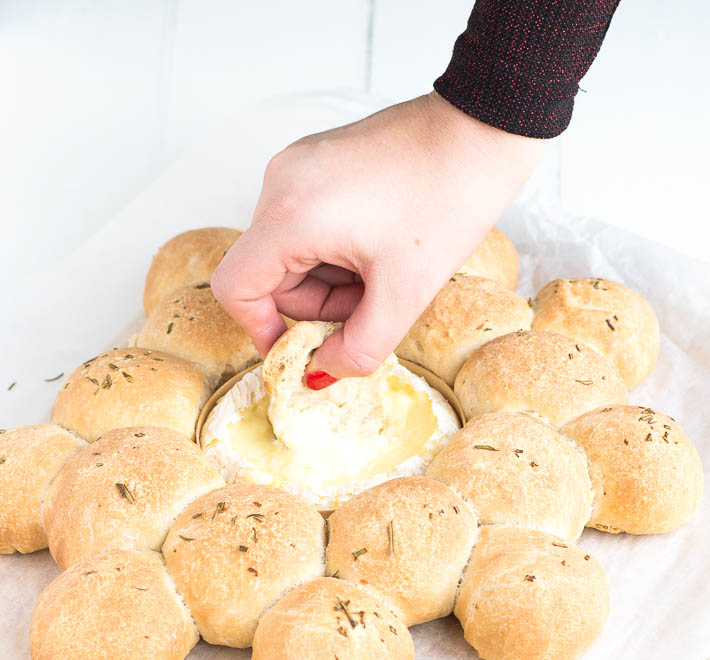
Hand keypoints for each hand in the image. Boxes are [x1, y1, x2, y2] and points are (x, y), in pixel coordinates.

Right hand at [211, 92, 543, 383]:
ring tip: (385, 272)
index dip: (261, 331)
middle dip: (317, 306)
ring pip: (291, 253)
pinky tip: (380, 247)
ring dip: (331, 280)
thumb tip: (323, 372)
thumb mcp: (406, 293)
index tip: (301, 351)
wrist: (482, 128)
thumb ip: (359, 349)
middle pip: (268, 274)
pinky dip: (337, 251)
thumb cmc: (448, 198)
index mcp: (290, 215)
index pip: (235, 289)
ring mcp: (297, 167)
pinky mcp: (317, 161)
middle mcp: (280, 184)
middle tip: (372, 306)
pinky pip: (307, 225)